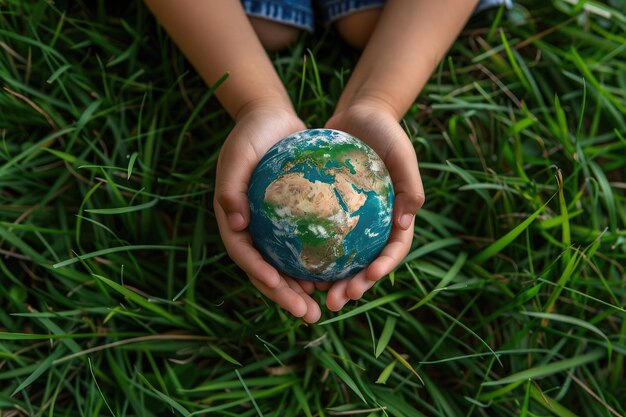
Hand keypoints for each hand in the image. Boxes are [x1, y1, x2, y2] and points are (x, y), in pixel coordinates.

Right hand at [214, 102, 322, 322]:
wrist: (271, 118)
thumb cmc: (251, 134)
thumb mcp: (237, 155)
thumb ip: (231, 187)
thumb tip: (236, 223)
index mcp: (234, 219)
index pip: (244, 255)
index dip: (260, 275)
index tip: (280, 287)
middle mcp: (252, 229)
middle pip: (267, 271)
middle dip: (286, 296)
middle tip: (310, 314)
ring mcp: (272, 228)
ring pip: (287, 266)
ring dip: (304, 289)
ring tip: (326, 305)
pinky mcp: (293, 221)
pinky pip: (305, 247)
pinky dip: (317, 263)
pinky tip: (338, 275)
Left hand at [322, 100, 424, 310]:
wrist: (361, 115)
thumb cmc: (386, 133)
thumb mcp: (403, 154)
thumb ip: (410, 186)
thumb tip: (406, 223)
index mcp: (397, 217)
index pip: (393, 251)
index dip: (383, 270)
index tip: (367, 280)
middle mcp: (375, 224)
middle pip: (366, 264)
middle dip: (354, 287)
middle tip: (335, 302)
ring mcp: (353, 221)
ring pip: (343, 258)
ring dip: (332, 280)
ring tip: (315, 294)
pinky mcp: (332, 212)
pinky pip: (322, 237)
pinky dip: (313, 254)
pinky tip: (294, 265)